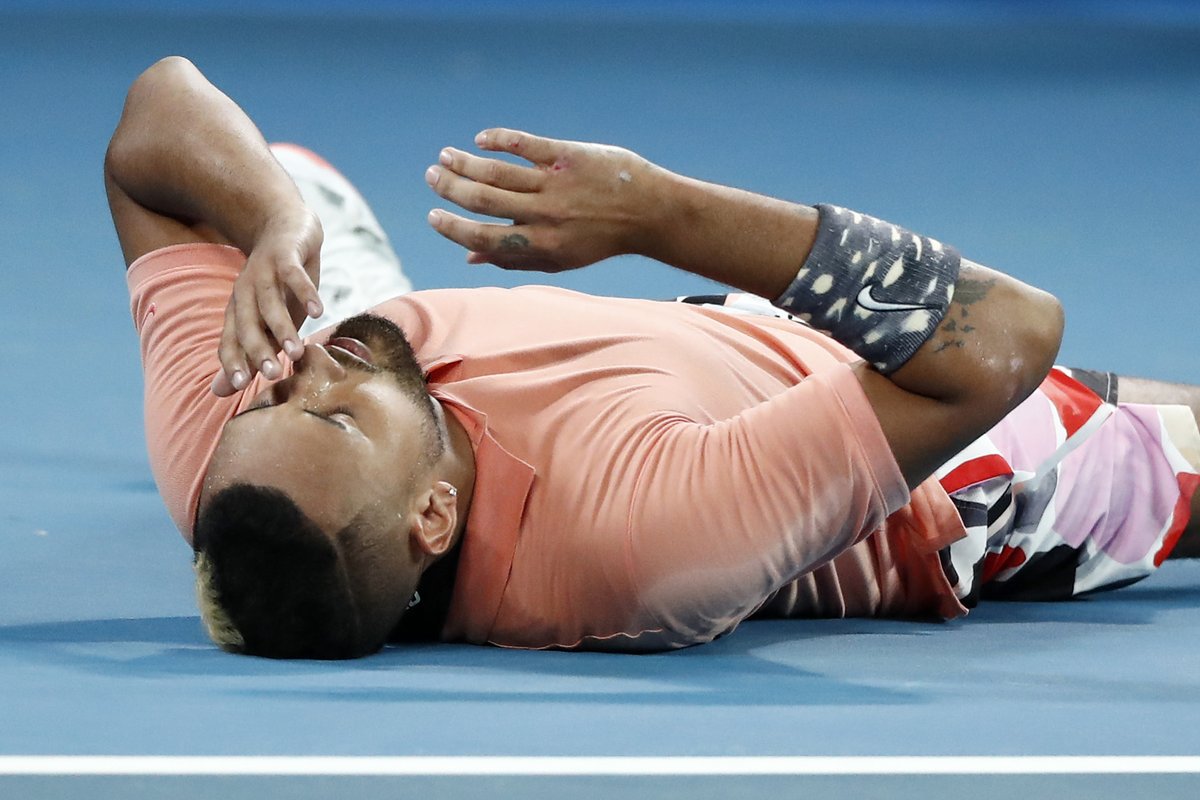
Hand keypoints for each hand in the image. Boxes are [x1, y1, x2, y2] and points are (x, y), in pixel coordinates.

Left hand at [211, 208, 323, 396]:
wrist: (285, 226)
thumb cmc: (279, 283)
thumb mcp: (265, 320)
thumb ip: (248, 354)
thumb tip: (217, 393)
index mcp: (239, 310)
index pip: (231, 340)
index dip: (234, 361)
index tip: (242, 386)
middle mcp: (246, 292)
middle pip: (247, 324)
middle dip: (258, 350)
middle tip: (273, 375)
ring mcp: (264, 271)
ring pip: (269, 302)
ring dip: (282, 326)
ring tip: (297, 350)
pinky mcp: (285, 254)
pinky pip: (294, 275)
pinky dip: (304, 292)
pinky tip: (319, 311)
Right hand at [425, 128, 659, 271]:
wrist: (649, 212)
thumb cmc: (600, 238)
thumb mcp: (559, 259)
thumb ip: (514, 259)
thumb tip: (470, 257)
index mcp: (541, 244)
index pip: (484, 236)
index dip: (452, 227)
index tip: (433, 215)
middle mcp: (545, 215)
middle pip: (484, 199)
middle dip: (451, 188)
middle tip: (432, 177)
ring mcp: (555, 183)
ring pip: (498, 171)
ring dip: (465, 162)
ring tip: (445, 156)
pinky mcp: (567, 155)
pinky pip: (524, 144)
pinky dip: (498, 140)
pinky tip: (480, 140)